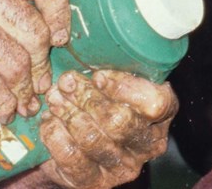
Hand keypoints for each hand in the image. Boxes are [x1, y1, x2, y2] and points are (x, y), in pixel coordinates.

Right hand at [0, 0, 70, 121]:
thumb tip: (58, 36)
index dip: (61, 12)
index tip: (60, 39)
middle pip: (35, 33)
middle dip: (41, 67)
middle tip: (39, 85)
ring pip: (17, 64)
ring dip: (24, 92)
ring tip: (23, 103)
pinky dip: (3, 104)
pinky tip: (3, 111)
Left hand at [34, 70, 175, 188]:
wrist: (73, 147)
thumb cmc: (98, 102)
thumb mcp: (112, 82)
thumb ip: (113, 66)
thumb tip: (91, 37)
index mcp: (161, 114)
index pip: (156, 104)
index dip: (126, 89)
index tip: (98, 75)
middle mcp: (148, 144)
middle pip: (120, 121)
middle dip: (88, 98)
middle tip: (67, 82)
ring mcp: (123, 166)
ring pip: (94, 139)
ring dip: (69, 114)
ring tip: (55, 97)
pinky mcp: (95, 182)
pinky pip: (72, 157)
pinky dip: (55, 135)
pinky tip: (50, 120)